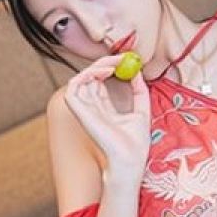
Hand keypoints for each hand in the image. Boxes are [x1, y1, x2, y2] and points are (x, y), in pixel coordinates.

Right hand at [58, 54, 152, 181]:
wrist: (130, 159)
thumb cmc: (136, 143)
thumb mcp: (142, 111)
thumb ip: (139, 91)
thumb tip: (137, 71)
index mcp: (103, 110)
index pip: (101, 82)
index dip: (111, 68)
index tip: (126, 59)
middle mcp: (91, 109)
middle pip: (90, 77)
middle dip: (105, 63)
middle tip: (121, 57)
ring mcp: (84, 110)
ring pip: (82, 78)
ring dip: (97, 65)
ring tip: (114, 65)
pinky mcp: (79, 111)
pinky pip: (74, 85)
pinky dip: (86, 74)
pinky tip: (104, 73)